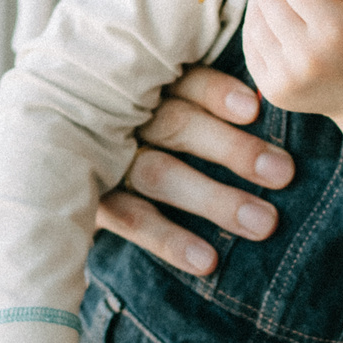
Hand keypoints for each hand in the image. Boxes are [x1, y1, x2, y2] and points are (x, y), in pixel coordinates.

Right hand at [93, 67, 293, 274]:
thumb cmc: (146, 120)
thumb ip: (207, 101)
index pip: (184, 81)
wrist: (59, 153)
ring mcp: (105, 158)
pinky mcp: (93, 199)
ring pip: (159, 174)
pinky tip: (206, 261)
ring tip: (263, 223)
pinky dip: (169, 240)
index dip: (217, 93)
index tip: (253, 110)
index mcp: (148, 83)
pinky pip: (132, 220)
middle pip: (178, 126)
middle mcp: (123, 115)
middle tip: (283, 173)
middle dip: (233, 150)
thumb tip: (270, 106)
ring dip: (213, 199)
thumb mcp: (167, 100)